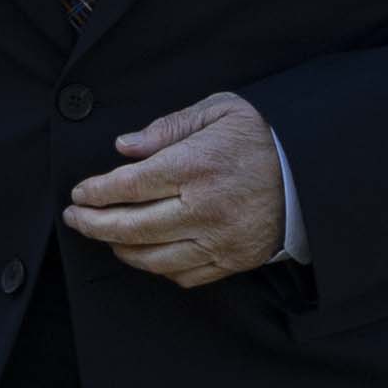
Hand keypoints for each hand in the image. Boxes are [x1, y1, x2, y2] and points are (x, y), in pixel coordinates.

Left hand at [63, 89, 295, 288]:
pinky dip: (156, 267)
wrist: (313, 176)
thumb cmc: (262, 139)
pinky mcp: (231, 261)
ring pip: (151, 257)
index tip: (78, 193)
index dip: (95, 192)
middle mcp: (203, 208)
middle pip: (131, 227)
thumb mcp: (219, 111)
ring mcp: (217, 240)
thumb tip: (124, 146)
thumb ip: (168, 127)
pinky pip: (181, 275)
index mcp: (197, 166)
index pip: (129, 186)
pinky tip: (144, 252)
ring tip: (104, 236)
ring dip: (119, 249)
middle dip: (93, 225)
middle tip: (74, 219)